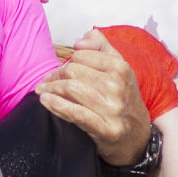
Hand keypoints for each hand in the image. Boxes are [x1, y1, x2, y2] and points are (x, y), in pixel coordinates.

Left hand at [36, 29, 150, 165]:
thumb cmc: (121, 97)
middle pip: (73, 71)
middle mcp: (118, 87)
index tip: (59, 68)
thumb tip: (80, 40)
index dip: (66, 60)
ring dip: (50, 89)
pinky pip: (75, 113)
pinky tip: (45, 100)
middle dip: (55, 75)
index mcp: (121, 68)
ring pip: (71, 89)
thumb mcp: (118, 68)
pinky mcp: (107, 130)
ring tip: (41, 91)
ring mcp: (114, 109)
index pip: (81, 55)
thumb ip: (100, 45)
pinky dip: (56, 105)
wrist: (136, 136)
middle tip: (46, 81)